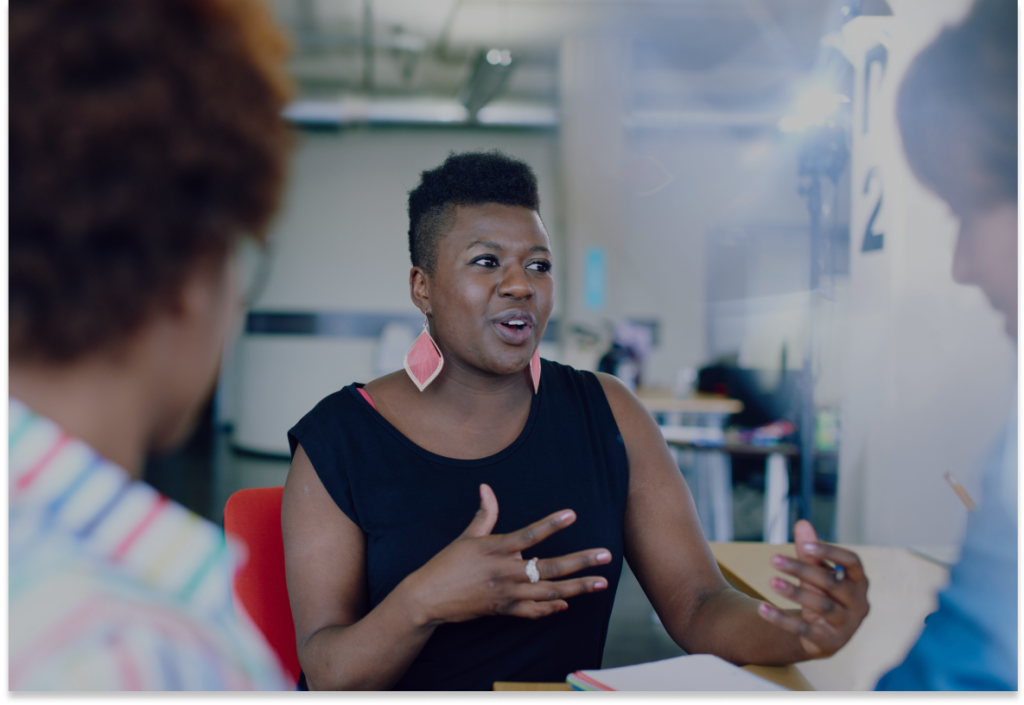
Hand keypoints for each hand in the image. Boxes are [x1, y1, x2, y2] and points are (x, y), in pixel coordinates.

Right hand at [401, 484, 611, 626]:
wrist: (428, 598)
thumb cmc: (447, 564)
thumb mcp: (466, 537)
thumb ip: (484, 513)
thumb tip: (486, 487)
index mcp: (496, 549)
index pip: (530, 534)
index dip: (551, 524)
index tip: (572, 515)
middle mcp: (506, 572)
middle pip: (550, 568)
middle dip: (581, 562)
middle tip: (606, 556)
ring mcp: (507, 594)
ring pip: (549, 592)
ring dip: (577, 588)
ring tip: (600, 583)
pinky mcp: (504, 610)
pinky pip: (533, 611)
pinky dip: (551, 608)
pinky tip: (568, 603)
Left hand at [756, 520, 869, 658]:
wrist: (824, 635)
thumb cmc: (823, 594)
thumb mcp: (817, 572)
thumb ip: (809, 551)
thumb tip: (802, 523)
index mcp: (859, 581)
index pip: (852, 562)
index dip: (830, 552)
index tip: (805, 545)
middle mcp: (859, 603)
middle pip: (833, 583)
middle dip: (803, 570)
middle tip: (774, 559)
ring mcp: (847, 625)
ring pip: (822, 606)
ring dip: (795, 593)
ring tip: (771, 581)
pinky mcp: (829, 642)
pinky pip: (804, 630)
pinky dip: (781, 619)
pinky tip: (762, 608)